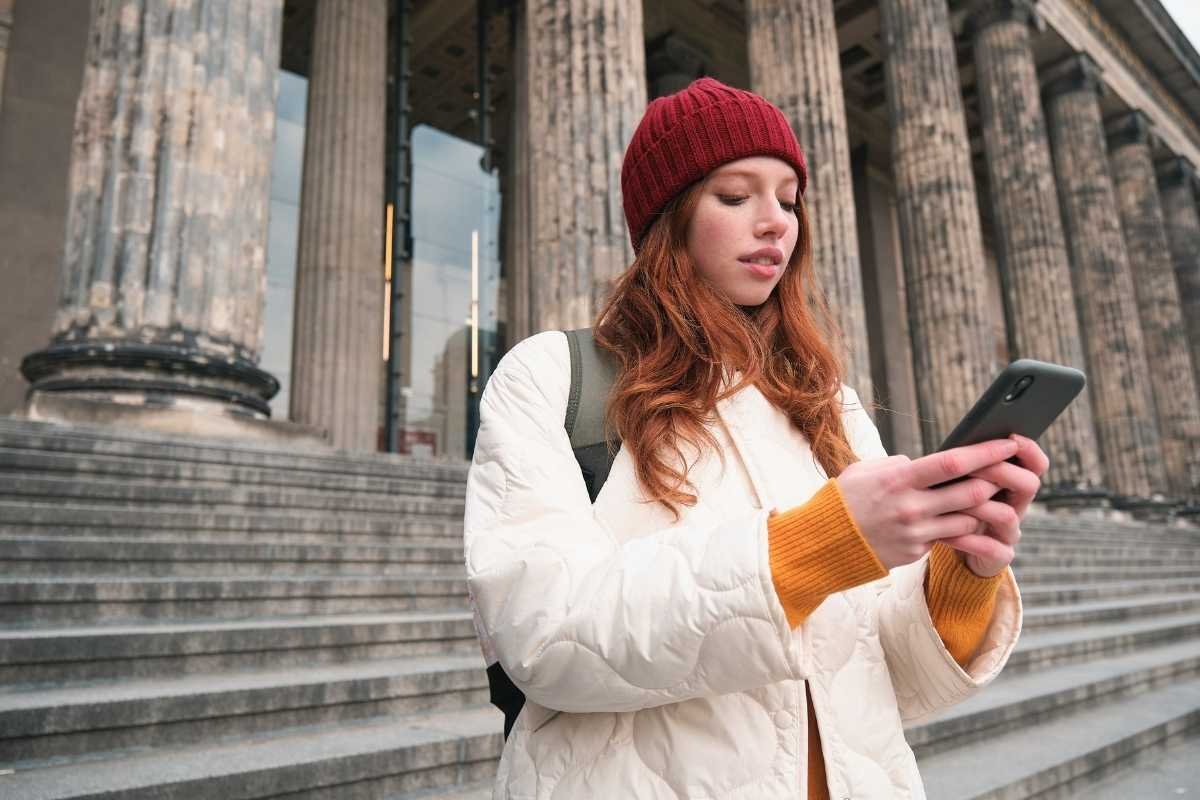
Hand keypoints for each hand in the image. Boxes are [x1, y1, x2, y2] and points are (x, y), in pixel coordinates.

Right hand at [835, 439, 1017, 569]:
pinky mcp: (916, 551)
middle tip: (1007, 472)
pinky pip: (950, 538)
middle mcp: (911, 507)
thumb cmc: (844, 499)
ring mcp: (915, 532)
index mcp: (898, 479)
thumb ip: (899, 464)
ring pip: (968, 519)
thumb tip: (925, 463)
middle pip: (971, 492)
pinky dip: (962, 527)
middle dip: (996, 481)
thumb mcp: (866, 470)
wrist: (824, 542)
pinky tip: (967, 519)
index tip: (1007, 444)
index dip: (985, 453)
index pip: (952, 463)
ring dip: (983, 508)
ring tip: (991, 497)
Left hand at [944, 434, 1048, 576]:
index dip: (1029, 450)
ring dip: (982, 505)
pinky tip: (948, 535)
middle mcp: (1016, 506)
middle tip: (976, 467)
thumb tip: (949, 445)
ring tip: (955, 502)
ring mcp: (1009, 532)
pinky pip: (992, 548)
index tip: (1012, 437)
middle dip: (1002, 472)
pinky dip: (970, 540)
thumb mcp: (954, 483)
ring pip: (1008, 515)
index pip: (1034, 464)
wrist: (953, 549)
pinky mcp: (999, 556)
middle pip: (1028, 484)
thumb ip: (959, 467)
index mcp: (1010, 484)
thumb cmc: (951, 507)